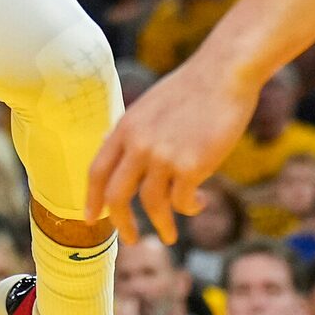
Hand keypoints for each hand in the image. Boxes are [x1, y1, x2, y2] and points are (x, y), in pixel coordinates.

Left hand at [87, 42, 259, 241]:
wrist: (223, 74)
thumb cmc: (192, 89)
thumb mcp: (150, 106)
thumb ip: (135, 132)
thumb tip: (118, 152)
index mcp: (126, 128)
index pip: (97, 170)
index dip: (91, 198)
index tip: (91, 219)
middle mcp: (138, 143)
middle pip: (117, 195)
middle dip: (122, 223)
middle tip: (131, 240)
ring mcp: (163, 155)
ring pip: (152, 204)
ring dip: (162, 225)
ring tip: (169, 235)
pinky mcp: (191, 165)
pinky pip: (183, 201)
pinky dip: (190, 208)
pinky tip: (200, 202)